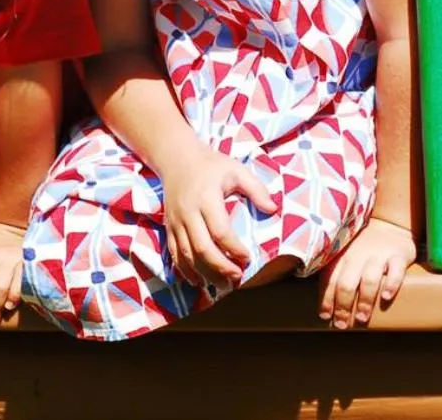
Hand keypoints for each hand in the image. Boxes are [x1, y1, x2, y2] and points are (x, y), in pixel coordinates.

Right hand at [158, 147, 276, 287]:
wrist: (176, 158)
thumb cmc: (211, 165)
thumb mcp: (236, 170)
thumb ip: (256, 189)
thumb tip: (273, 209)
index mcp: (206, 198)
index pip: (220, 230)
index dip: (234, 248)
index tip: (248, 257)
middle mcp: (188, 212)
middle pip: (202, 248)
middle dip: (220, 267)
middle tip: (237, 278)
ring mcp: (176, 222)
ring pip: (187, 255)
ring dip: (205, 274)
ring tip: (223, 284)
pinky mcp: (168, 227)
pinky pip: (174, 254)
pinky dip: (185, 271)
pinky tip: (198, 281)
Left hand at [320, 218, 416, 329]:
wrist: (389, 225)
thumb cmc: (362, 248)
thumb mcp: (345, 256)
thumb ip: (335, 276)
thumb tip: (324, 310)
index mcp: (342, 257)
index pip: (330, 280)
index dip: (326, 300)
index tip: (326, 317)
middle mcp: (358, 255)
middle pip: (346, 283)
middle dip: (343, 306)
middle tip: (343, 324)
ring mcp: (379, 255)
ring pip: (369, 279)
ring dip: (364, 301)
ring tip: (362, 318)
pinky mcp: (398, 255)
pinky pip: (395, 270)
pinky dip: (391, 284)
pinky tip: (387, 297)